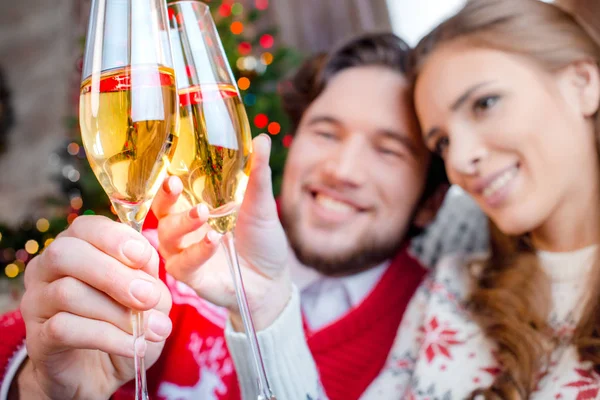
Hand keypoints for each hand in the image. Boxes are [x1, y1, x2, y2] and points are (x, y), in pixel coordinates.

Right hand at [18, 216, 171, 398]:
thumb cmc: (124, 322)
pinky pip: (65, 328)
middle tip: (148, 298)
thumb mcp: (148, 298)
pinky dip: (107, 337)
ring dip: (116, 312)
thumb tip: (148, 277)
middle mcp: (47, 269)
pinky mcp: (37, 338)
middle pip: (66, 254)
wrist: (100, 372)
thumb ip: (149, 280)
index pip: (86, 227)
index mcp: (77, 247)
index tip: (143, 257)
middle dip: (113, 274)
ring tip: (148, 330)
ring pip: (67, 292)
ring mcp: (37, 302)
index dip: (115, 238)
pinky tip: (132, 346)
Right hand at [152, 134, 290, 330]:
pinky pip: (183, 262)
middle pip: (161, 210)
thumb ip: (256, 175)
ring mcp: (183, 251)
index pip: (174, 189)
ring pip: (167, 235)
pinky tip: (213, 239)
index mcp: (195, 205)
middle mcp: (184, 227)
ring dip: (183, 223)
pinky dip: (198, 250)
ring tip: (203, 213)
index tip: (173, 168)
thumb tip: (261, 139)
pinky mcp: (188, 275)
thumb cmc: (261, 240)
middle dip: (164, 197)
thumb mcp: (260, 205)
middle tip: (175, 185)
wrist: (271, 280)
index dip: (169, 178)